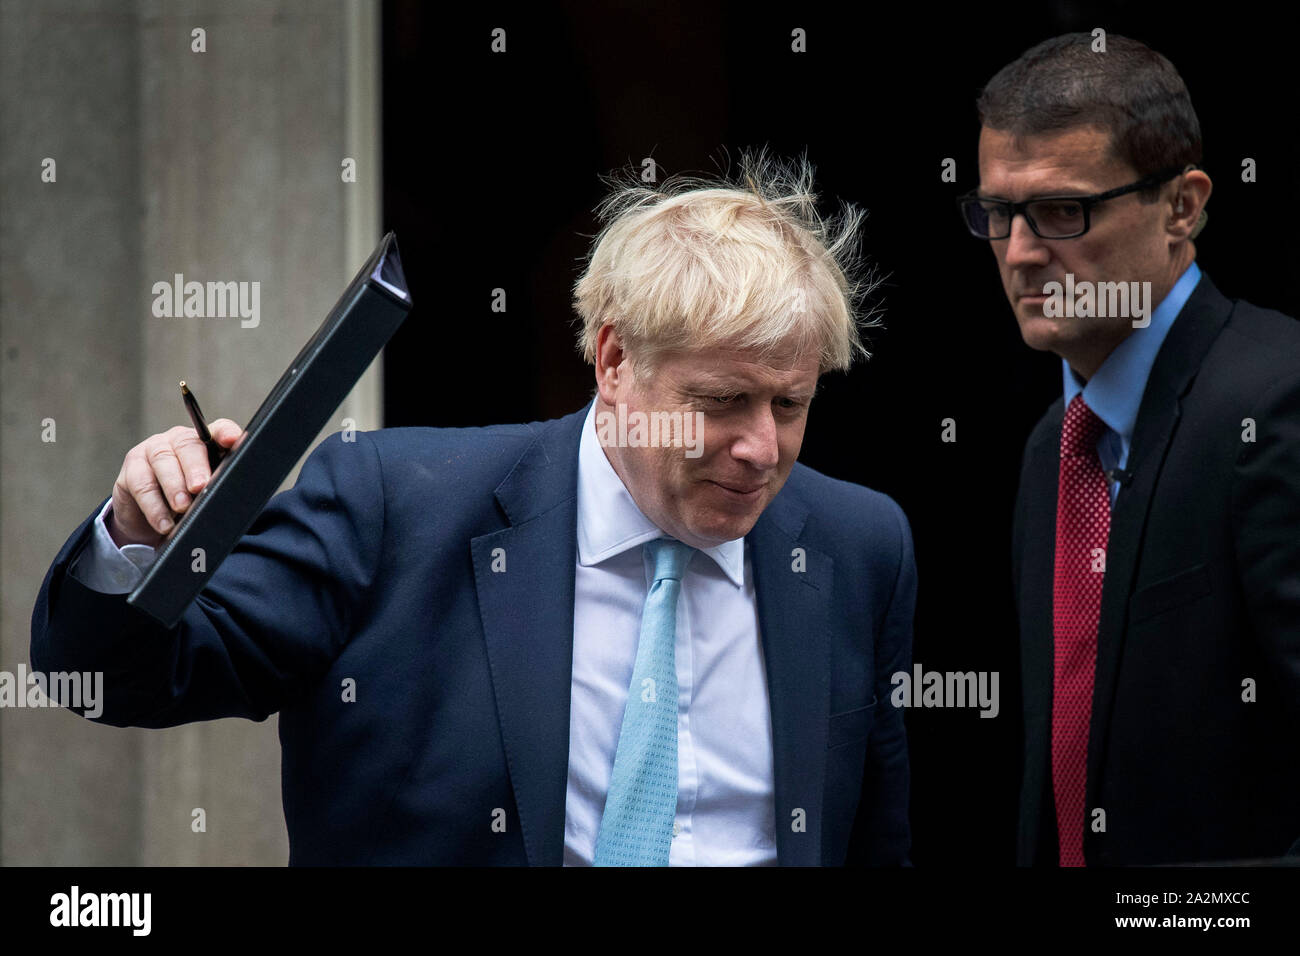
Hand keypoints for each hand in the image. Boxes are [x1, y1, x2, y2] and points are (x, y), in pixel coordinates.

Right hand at [107, 419, 245, 547]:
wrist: (152, 516)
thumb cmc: (189, 499)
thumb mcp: (208, 492)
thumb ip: (221, 485)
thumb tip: (235, 496)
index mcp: (205, 441)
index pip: (218, 430)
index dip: (225, 433)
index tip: (231, 441)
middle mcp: (179, 439)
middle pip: (188, 445)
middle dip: (195, 467)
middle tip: (200, 487)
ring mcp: (154, 449)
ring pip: (162, 461)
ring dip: (173, 486)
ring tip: (182, 507)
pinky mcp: (132, 466)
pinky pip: (142, 484)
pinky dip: (154, 507)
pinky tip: (164, 523)